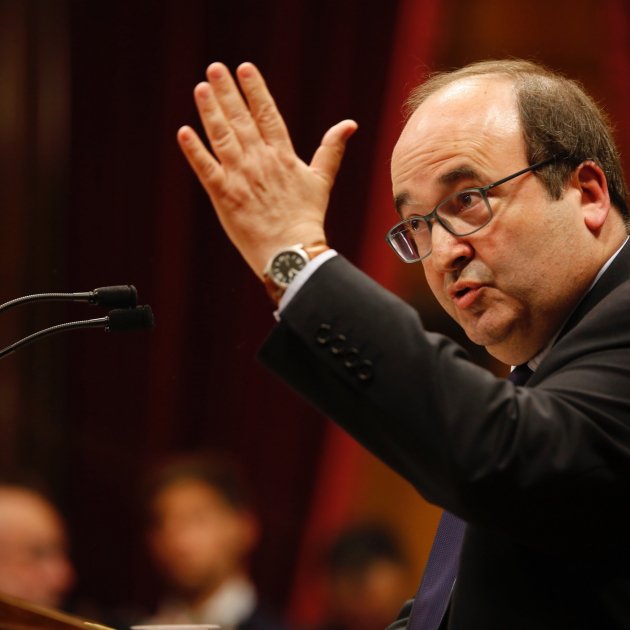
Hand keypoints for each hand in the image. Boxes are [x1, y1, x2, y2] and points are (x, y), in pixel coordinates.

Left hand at [177, 62, 357, 278]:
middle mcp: (260, 161)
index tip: (245, 68)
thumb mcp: (322, 180)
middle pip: (241, 120)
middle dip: (227, 92)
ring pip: (222, 137)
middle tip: (215, 68)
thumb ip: (331, 149)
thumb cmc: (306, 219)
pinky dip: (195, 151)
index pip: (267, 115)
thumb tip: (350, 124)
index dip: (255, 90)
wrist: (291, 252)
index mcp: (282, 156)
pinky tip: (184, 132)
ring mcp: (241, 178)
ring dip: (210, 111)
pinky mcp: (225, 196)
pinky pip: (206, 169)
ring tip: (201, 88)